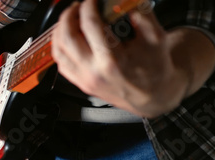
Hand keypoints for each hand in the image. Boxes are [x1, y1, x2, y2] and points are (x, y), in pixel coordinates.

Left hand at [51, 0, 214, 117]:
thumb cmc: (154, 67)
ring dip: (60, 29)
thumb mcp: (155, 36)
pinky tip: (67, 36)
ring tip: (70, 18)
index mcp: (111, 61)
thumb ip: (140, 13)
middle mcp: (93, 72)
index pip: (90, 25)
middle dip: (69, 15)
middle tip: (78, 5)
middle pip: (68, 37)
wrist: (151, 95)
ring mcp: (84, 80)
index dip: (89, 6)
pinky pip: (60, 63)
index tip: (93, 0)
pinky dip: (59, 46)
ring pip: (58, 50)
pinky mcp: (80, 84)